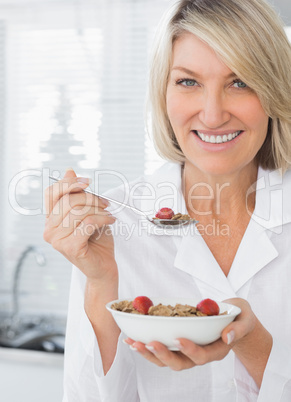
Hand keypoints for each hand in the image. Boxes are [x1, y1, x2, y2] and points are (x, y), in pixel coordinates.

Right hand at [43, 168, 117, 282]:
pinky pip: (88, 223)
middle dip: (91, 198)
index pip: (51, 193)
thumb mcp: (86, 212)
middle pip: (68, 200)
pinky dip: (103, 219)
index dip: (69, 183)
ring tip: (109, 214)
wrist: (103, 266)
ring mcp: (57, 240)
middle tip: (106, 203)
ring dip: (100, 210)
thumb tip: (69, 170)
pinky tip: (110, 221)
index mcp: (50, 219)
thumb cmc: (96, 239)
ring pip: (79, 212)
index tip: (87, 182)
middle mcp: (49, 229)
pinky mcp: (70, 247)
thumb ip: (76, 194)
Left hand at [123, 298, 257, 371]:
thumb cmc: (240, 316)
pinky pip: (161, 350)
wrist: (234, 318)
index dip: (190, 350)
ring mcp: (187, 351)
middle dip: (163, 355)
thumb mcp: (245, 318)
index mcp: (217, 350)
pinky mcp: (178, 345)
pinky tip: (132, 339)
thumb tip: (228, 336)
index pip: (202, 356)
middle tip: (149, 342)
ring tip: (133, 343)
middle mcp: (200, 354)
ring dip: (149, 353)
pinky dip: (146, 345)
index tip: (179, 339)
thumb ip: (239, 327)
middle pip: (180, 363)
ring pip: (166, 360)